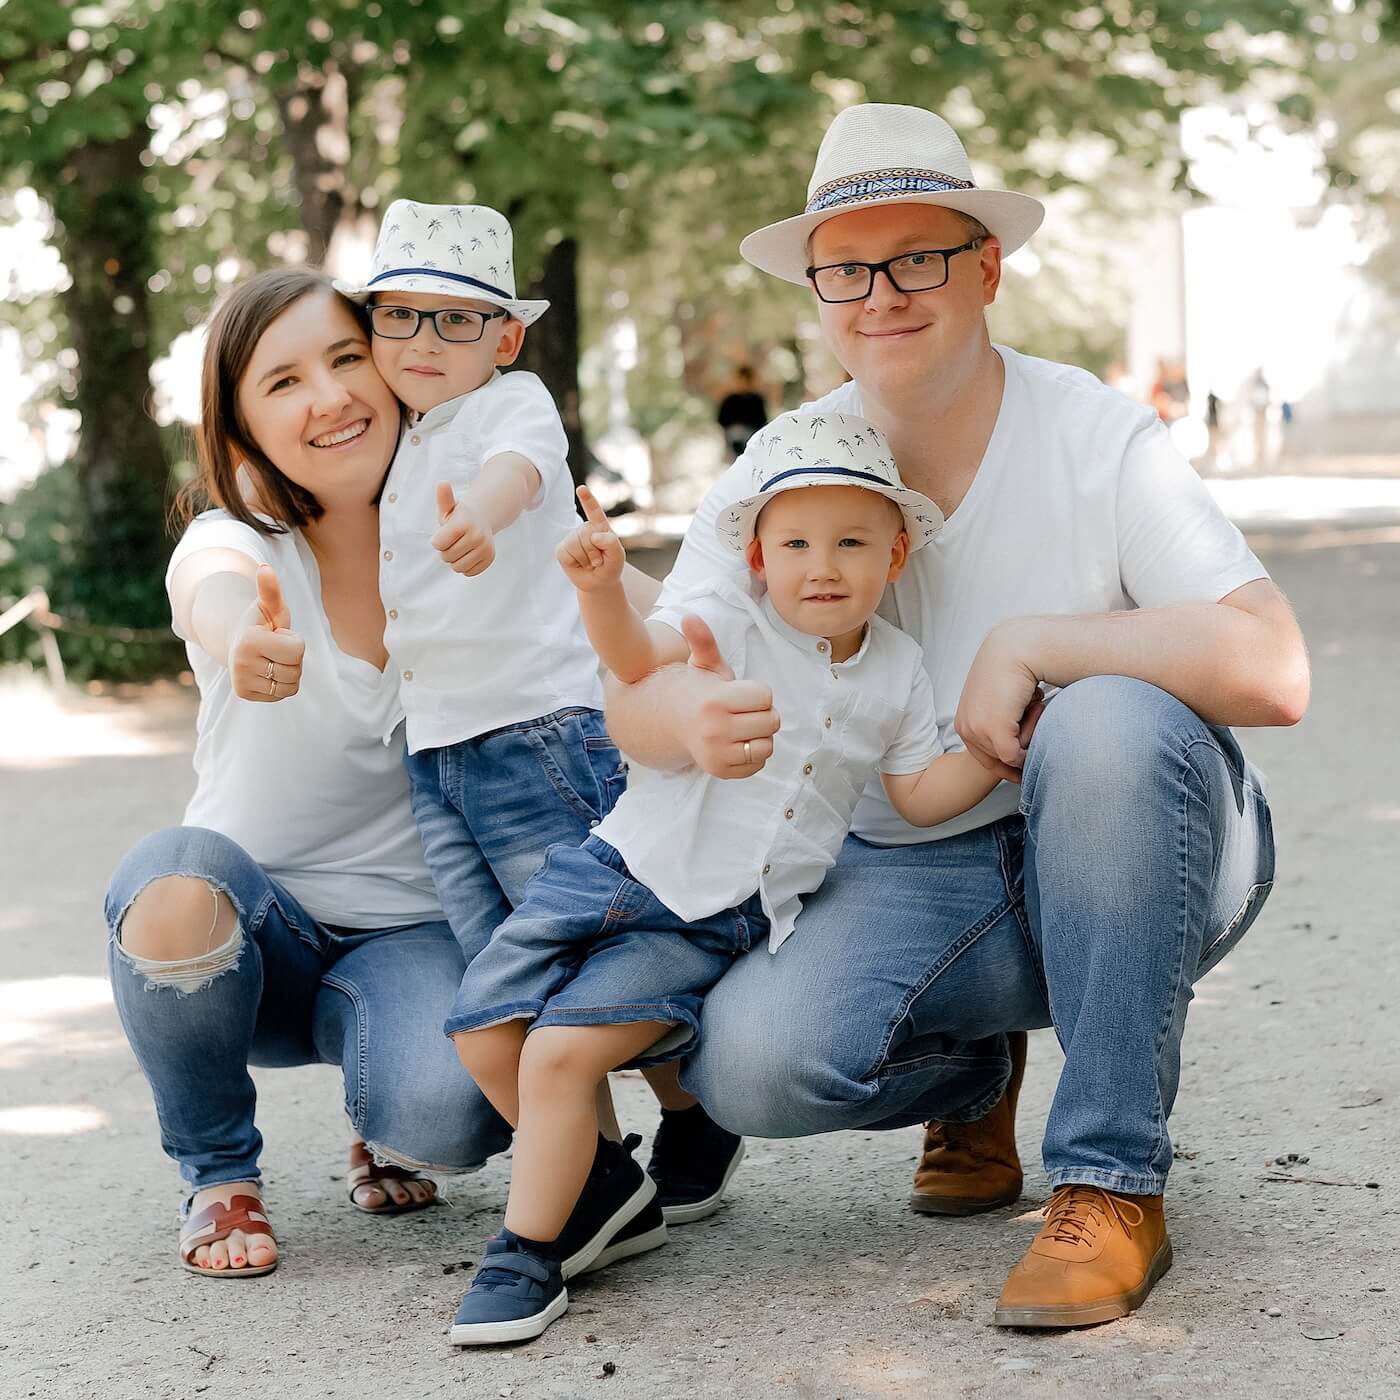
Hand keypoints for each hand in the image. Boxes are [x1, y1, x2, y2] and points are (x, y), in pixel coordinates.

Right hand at [230, 565, 304, 702]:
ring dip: (289, 672)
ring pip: (290, 686)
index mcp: (249, 641)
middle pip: (295, 670)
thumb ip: (270, 590)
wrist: (237, 639)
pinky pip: (281, 695)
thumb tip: (265, 568)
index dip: (294, 641)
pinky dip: (281, 684)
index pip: (297, 650)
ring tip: (272, 659)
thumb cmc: (261, 621)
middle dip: (293, 658)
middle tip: (275, 648)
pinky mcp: (244, 694)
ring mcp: (241, 682)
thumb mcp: (269, 606)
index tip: (277, 635)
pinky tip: (267, 671)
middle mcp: (240, 664)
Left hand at [431, 482, 494, 575]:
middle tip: (454, 540)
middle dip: (446, 550)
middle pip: (446, 557)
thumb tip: (442, 483)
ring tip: (460, 548)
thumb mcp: (449, 507)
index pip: (437, 544)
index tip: (445, 533)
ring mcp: (485, 548)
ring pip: (457, 568)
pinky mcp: (489, 559)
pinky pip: (468, 572)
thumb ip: (444, 498)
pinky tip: (468, 554)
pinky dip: (465, 566)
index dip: (438, 540)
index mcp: (463, 523)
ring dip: (455, 560)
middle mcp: (477, 536)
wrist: (483, 519)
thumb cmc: (459, 515)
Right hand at [557, 485, 625, 589]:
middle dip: (595, 553)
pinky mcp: (562, 549)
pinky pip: (566, 552)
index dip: (588, 500)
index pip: (594, 511)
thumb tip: (593, 535)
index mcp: (600, 526)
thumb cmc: (610, 566)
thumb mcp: (617, 556)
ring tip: (589, 563)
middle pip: (586, 535)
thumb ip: (611, 543)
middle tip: (598, 561)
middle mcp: (584, 529)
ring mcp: (572, 538)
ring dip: (586, 559)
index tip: (581, 489)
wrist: (599, 582)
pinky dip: (575, 562)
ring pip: (576, 545)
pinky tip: (578, 564)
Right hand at [678, 614, 779, 778]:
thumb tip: (689, 616)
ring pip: (768, 745)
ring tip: (742, 727)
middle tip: (744, 711)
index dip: (758, 693)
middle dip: (763, 713)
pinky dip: (754, 755)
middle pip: (771, 721)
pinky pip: (758, 764)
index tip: (741, 693)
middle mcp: (715, 730)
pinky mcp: (721, 772)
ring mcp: (718, 754)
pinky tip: (738, 743)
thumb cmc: (698, 691)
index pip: (765, 697)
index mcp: (714, 701)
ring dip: (761, 735)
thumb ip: (703, 641)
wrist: (673, 723)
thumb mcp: (703, 665)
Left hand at [954, 620, 1044, 782]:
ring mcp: (977, 730)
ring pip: (1009, 757)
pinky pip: (1015, 755)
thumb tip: (1012, 749)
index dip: (1005, 767)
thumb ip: (1000, 721)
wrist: (1015, 648)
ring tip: (1033, 704)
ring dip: (1028, 735)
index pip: (983, 758)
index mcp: (964, 722)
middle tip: (1034, 714)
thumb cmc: (1012, 671)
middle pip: (998, 760)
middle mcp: (965, 728)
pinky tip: (1036, 708)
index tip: (1022, 772)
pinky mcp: (993, 729)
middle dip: (1020, 746)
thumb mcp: (999, 700)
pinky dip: (1031, 739)